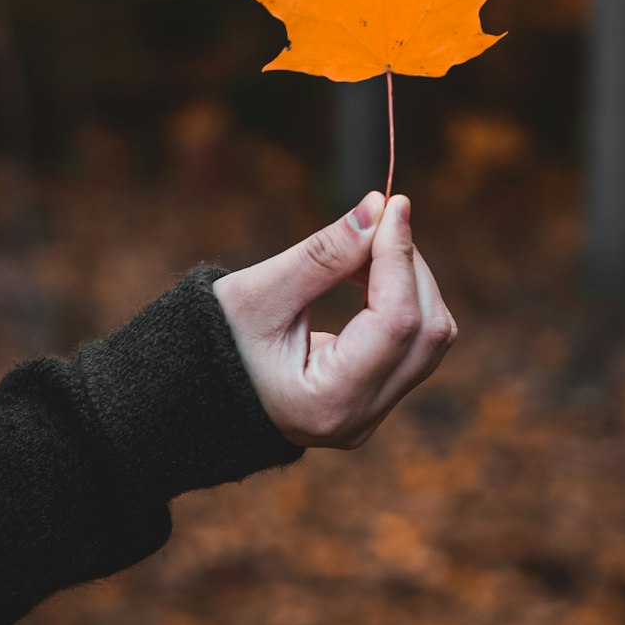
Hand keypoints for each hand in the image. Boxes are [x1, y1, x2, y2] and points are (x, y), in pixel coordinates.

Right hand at [212, 192, 456, 448]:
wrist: (194, 390)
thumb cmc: (214, 341)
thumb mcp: (258, 293)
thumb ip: (322, 254)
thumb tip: (379, 208)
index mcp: (327, 402)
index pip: (397, 322)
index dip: (400, 257)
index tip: (391, 205)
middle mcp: (359, 419)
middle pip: (427, 331)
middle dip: (409, 266)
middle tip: (374, 220)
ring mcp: (371, 415)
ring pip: (430, 337)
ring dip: (409, 280)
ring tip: (361, 248)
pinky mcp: (375, 399)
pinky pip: (413, 343)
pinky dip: (401, 298)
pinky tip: (363, 273)